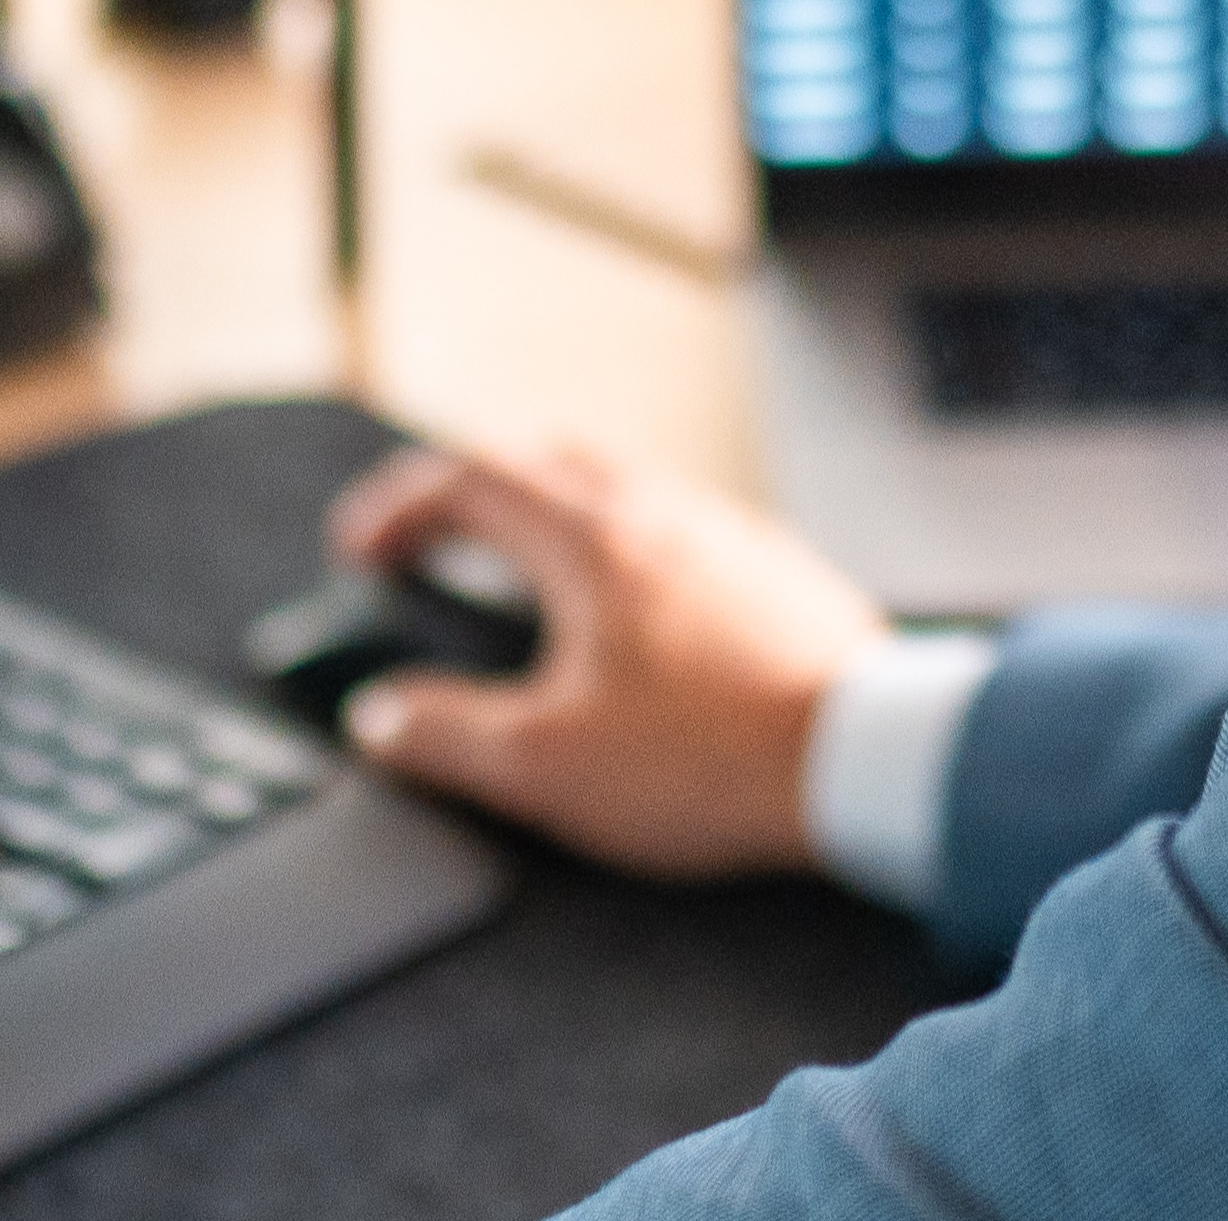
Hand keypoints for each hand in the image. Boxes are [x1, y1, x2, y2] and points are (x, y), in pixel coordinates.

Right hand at [320, 436, 891, 880]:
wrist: (867, 759)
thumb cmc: (709, 760)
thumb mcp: (545, 767)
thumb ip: (444, 736)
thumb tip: (378, 718)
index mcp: (589, 541)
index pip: (466, 480)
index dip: (397, 509)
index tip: (360, 552)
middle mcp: (659, 512)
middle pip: (541, 460)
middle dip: (470, 492)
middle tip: (432, 544)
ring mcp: (726, 535)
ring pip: (618, 487)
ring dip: (552, 513)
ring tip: (525, 577)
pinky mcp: (778, 573)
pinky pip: (680, 529)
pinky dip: (625, 547)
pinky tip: (634, 618)